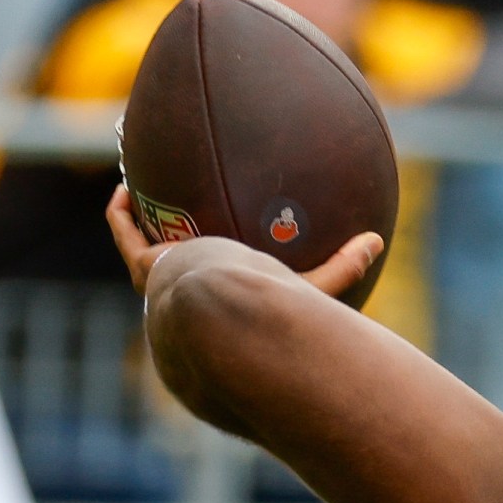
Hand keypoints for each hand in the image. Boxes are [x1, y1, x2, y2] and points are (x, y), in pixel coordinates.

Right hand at [105, 183, 382, 299]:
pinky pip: (126, 236)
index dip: (233, 292)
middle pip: (189, 285)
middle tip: (192, 232)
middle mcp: (197, 309)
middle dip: (186, 260)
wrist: (216, 315)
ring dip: (150, 233)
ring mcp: (165, 290)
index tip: (239, 272)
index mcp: (231, 315)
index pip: (232, 306)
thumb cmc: (265, 310)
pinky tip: (125, 187)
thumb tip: (378, 240)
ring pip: (151, 259)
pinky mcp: (146, 268)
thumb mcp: (312, 287)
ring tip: (149, 204)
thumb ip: (343, 268)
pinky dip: (123, 213)